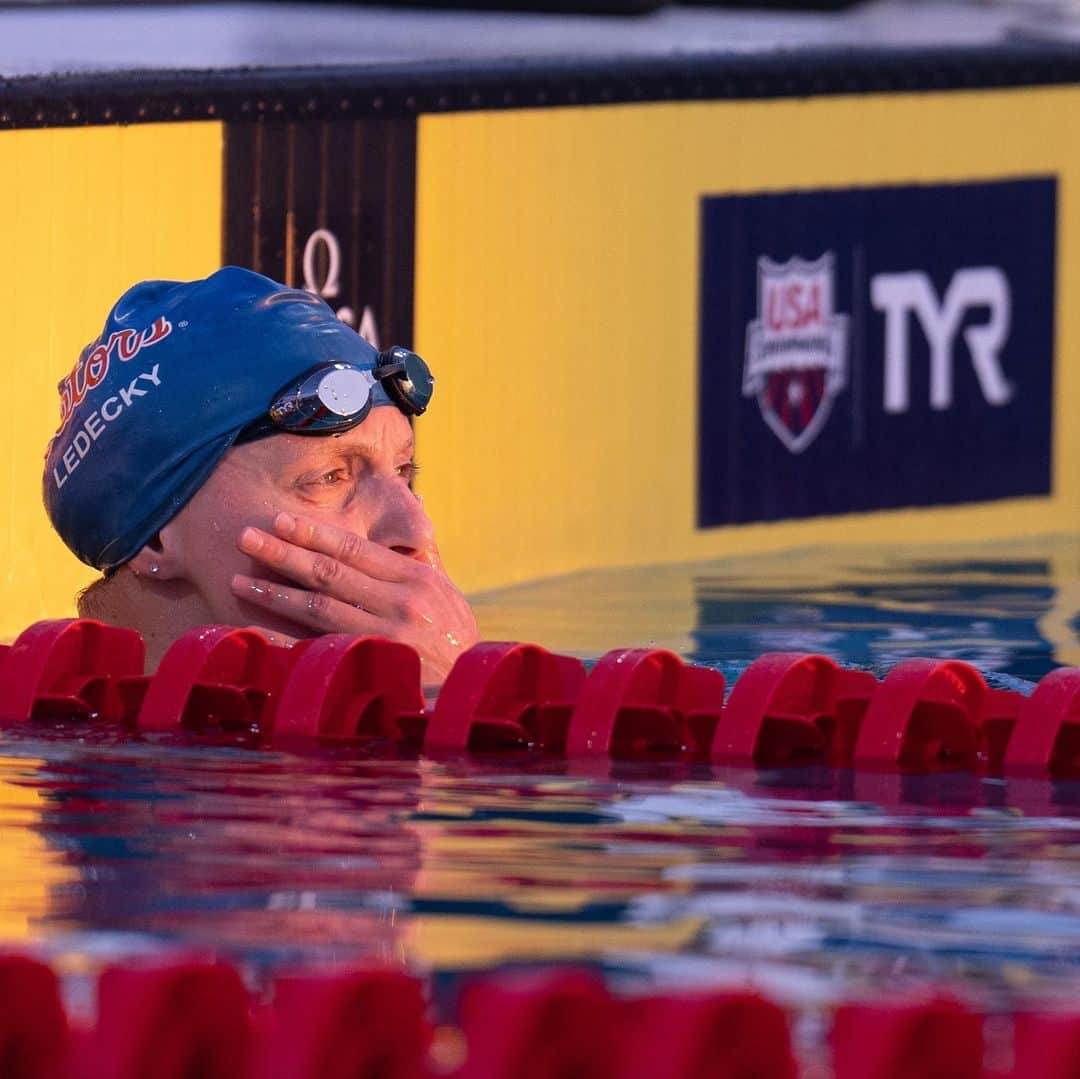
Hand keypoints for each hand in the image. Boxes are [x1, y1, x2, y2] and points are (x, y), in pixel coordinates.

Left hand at [231, 511, 478, 683]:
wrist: (471, 691)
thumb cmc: (456, 639)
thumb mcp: (449, 592)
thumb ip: (426, 552)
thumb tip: (415, 503)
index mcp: (416, 578)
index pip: (354, 549)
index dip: (313, 533)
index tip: (280, 520)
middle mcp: (400, 603)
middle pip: (329, 572)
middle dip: (283, 552)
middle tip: (245, 535)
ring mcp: (385, 637)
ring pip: (318, 608)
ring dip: (274, 592)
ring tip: (237, 579)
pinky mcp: (373, 668)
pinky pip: (317, 650)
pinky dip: (283, 640)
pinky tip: (254, 631)